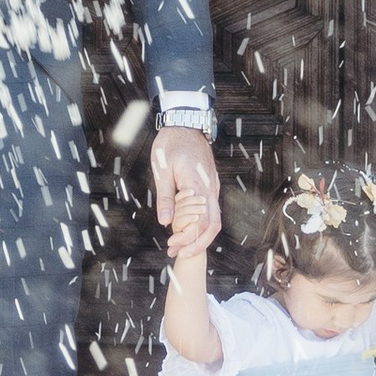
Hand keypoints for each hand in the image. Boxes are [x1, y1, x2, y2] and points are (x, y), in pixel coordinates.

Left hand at [149, 123, 221, 253]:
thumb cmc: (171, 144)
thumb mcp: (162, 170)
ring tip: (179, 244)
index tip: (172, 245)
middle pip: (213, 225)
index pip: (202, 221)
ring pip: (214, 218)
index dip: (189, 238)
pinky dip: (200, 223)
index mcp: (199, 185)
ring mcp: (213, 186)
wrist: (185, 123)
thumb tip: (165, 222)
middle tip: (177, 253)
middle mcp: (211, 188)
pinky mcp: (210, 185)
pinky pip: (210, 209)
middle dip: (197, 243)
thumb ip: (166, 197)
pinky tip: (185, 228)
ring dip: (199, 235)